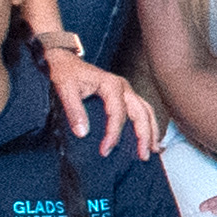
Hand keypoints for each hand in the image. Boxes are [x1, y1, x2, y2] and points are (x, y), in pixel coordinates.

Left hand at [42, 45, 163, 154]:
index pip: (118, 113)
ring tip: (153, 149)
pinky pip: (142, 110)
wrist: (63, 60)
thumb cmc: (65, 73)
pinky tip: (149, 137)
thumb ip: (74, 110)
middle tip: (143, 155)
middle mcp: (124, 87)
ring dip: (152, 130)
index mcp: (111, 85)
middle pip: (142, 112)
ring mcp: (126, 91)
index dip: (114, 133)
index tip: (106, 150)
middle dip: (145, 135)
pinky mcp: (124, 95)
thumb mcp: (65, 89)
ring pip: (146, 111)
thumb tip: (83, 133)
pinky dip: (148, 124)